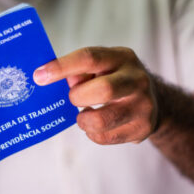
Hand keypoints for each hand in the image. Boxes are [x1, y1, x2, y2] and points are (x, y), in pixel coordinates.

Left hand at [33, 47, 158, 144]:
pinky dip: (92, 132)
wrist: (155, 100)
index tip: (39, 76)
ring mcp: (144, 105)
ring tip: (84, 114)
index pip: (89, 58)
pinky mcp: (143, 128)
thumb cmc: (116, 78)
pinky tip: (96, 124)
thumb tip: (51, 79)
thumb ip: (80, 70)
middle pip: (102, 90)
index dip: (62, 67)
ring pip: (102, 120)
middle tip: (73, 98)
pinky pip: (104, 136)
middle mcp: (138, 79)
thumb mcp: (103, 66)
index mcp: (123, 57)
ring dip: (83, 119)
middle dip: (78, 97)